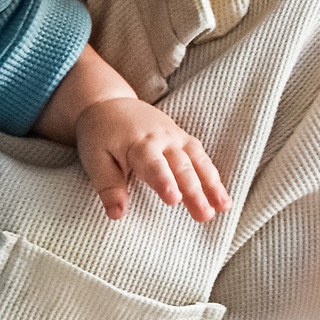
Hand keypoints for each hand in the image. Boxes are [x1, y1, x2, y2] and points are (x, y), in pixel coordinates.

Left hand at [73, 96, 226, 222]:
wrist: (109, 103)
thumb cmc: (100, 135)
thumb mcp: (95, 160)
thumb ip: (108, 187)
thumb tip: (117, 215)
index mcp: (138, 143)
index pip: (153, 165)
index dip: (164, 181)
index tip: (174, 200)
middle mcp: (162, 139)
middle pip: (181, 166)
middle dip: (194, 191)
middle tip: (204, 215)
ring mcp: (176, 137)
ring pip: (198, 161)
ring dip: (212, 184)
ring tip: (224, 207)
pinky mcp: (183, 139)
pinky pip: (201, 156)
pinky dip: (212, 175)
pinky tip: (221, 195)